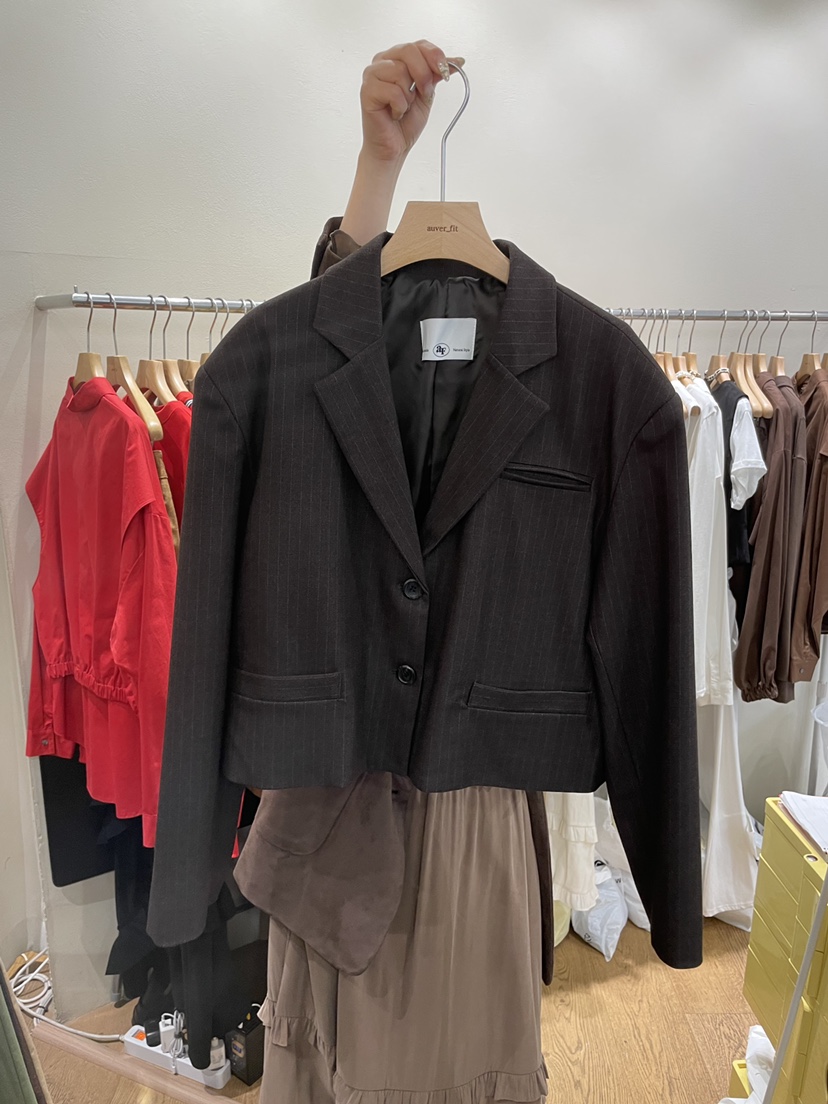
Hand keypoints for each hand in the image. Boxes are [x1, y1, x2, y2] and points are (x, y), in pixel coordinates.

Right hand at [360, 40, 464, 165]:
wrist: (394, 147)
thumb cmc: (405, 122)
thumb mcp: (428, 93)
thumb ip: (437, 74)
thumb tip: (458, 61)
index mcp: (397, 58)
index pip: (419, 45)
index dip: (435, 56)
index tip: (445, 73)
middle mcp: (382, 62)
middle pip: (409, 51)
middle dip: (423, 74)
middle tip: (424, 93)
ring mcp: (372, 75)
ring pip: (400, 71)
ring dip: (408, 95)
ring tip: (403, 106)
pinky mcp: (367, 91)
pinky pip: (393, 91)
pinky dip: (400, 106)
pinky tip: (394, 113)